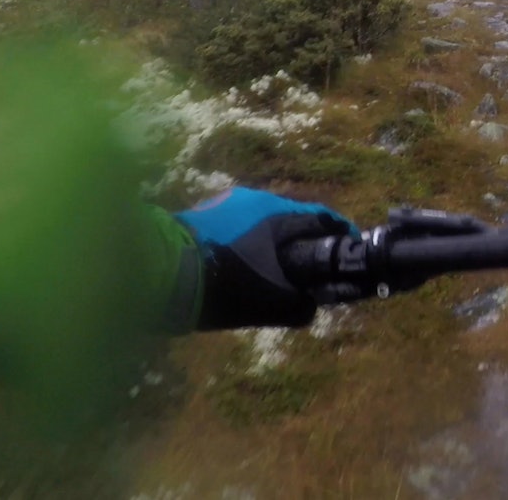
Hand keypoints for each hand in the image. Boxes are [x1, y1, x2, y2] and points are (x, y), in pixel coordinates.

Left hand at [176, 187, 359, 328]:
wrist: (155, 273)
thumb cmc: (222, 282)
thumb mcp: (267, 302)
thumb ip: (299, 305)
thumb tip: (312, 306)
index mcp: (275, 213)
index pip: (321, 218)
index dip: (340, 234)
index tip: (351, 249)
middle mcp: (253, 200)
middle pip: (291, 221)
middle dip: (306, 244)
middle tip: (315, 269)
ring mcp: (224, 205)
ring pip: (263, 226)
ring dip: (275, 247)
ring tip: (277, 274)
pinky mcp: (201, 217)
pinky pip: (239, 231)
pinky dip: (250, 248)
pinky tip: (243, 271)